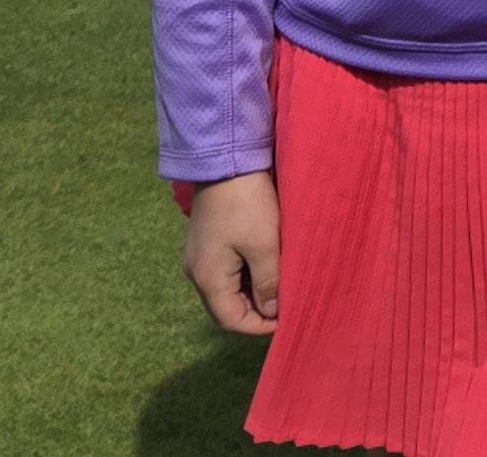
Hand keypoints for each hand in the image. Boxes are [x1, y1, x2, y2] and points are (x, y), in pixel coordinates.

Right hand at [183, 170, 280, 333]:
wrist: (226, 159)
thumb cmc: (246, 204)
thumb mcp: (264, 245)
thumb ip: (269, 283)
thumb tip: (271, 313)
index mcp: (207, 278)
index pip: (231, 320)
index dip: (260, 326)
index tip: (288, 318)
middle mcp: (197, 272)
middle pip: (227, 307)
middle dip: (258, 310)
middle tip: (289, 302)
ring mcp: (200, 256)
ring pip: (228, 289)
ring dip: (254, 291)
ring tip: (282, 284)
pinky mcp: (207, 241)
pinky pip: (227, 271)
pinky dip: (248, 274)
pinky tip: (268, 265)